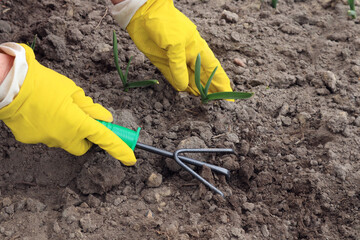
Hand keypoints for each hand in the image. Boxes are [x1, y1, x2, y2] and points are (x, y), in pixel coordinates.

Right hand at [0, 44, 135, 165]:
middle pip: (83, 147)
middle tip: (81, 121)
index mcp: (79, 124)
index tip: (131, 159)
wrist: (10, 84)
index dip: (120, 150)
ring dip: (66, 130)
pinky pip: (46, 136)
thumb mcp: (74, 92)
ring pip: (64, 140)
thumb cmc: (45, 84)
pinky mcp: (31, 140)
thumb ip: (91, 108)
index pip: (106, 140)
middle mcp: (65, 137)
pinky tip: (40, 113)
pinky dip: (49, 128)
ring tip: (55, 109)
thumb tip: (105, 118)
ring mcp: (47, 140)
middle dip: (86, 138)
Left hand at [126, 0, 232, 94]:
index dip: (221, 82)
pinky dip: (179, 85)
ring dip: (195, 89)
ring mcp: (176, 60)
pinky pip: (173, 77)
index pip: (213, 69)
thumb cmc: (165, 23)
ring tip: (203, 101)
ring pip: (188, 78)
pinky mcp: (163, 62)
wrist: (143, 14)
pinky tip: (185, 92)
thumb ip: (179, 67)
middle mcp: (189, 56)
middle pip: (202, 77)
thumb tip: (183, 87)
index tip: (228, 94)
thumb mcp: (175, 44)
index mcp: (198, 49)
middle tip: (217, 104)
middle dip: (210, 89)